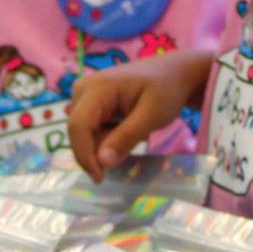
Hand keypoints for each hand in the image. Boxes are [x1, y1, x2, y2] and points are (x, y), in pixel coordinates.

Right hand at [67, 50, 212, 179]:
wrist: (173, 73)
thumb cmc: (166, 90)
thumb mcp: (152, 115)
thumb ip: (127, 138)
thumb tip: (102, 163)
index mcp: (97, 87)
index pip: (78, 126)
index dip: (85, 155)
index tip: (100, 178)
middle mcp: (83, 88)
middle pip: (79, 132)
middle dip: (98, 150)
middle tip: (131, 148)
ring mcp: (84, 95)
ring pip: (84, 134)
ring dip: (105, 144)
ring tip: (134, 132)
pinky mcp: (88, 102)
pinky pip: (90, 130)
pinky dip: (107, 138)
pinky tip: (126, 127)